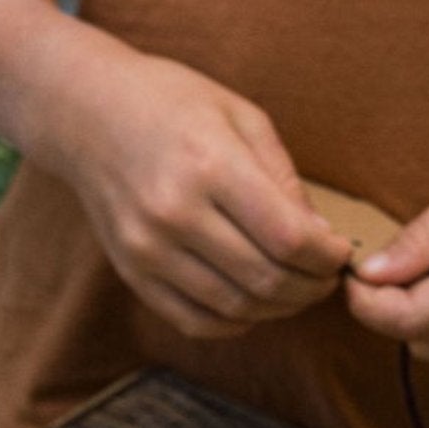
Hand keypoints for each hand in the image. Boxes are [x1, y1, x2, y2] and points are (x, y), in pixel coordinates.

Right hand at [48, 43, 352, 337]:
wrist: (88, 116)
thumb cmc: (173, 104)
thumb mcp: (241, 117)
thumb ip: (282, 178)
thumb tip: (319, 238)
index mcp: (210, 166)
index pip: (288, 238)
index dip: (326, 258)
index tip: (340, 254)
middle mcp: (174, 215)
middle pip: (263, 279)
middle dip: (309, 287)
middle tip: (325, 279)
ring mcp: (147, 250)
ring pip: (232, 306)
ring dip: (275, 308)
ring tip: (294, 291)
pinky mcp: (130, 273)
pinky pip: (191, 320)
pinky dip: (232, 323)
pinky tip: (251, 305)